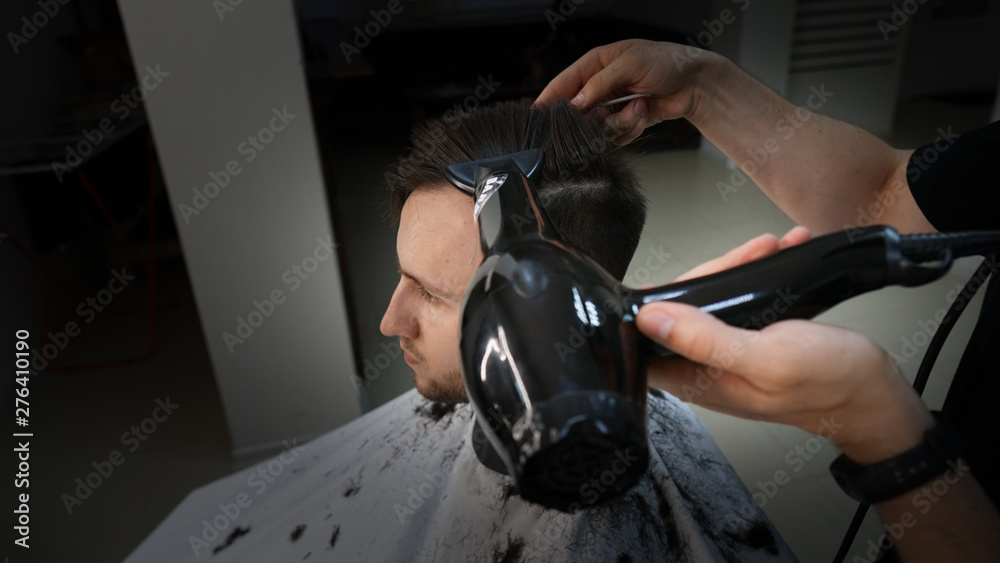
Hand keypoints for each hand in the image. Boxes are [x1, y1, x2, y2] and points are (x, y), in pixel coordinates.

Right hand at [535, 39, 716, 144]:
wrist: (695, 83)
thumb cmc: (666, 63)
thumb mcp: (631, 64)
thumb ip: (600, 83)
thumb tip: (576, 102)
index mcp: (596, 64)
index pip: (564, 83)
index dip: (549, 98)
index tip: (536, 115)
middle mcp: (600, 87)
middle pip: (578, 112)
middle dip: (593, 117)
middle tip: (607, 113)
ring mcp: (611, 106)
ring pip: (598, 128)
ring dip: (620, 121)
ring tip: (639, 105)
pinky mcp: (624, 122)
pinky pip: (616, 136)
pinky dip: (631, 127)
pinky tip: (645, 112)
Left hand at [638, 227, 933, 463]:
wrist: (875, 395)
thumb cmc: (829, 384)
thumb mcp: (765, 358)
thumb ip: (705, 340)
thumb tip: (650, 319)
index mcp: (698, 379)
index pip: (652, 337)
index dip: (662, 301)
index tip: (692, 275)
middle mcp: (706, 368)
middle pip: (682, 311)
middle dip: (714, 273)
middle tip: (750, 252)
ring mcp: (729, 355)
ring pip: (713, 302)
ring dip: (739, 269)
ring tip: (769, 247)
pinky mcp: (752, 342)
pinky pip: (742, 303)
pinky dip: (758, 277)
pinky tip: (780, 256)